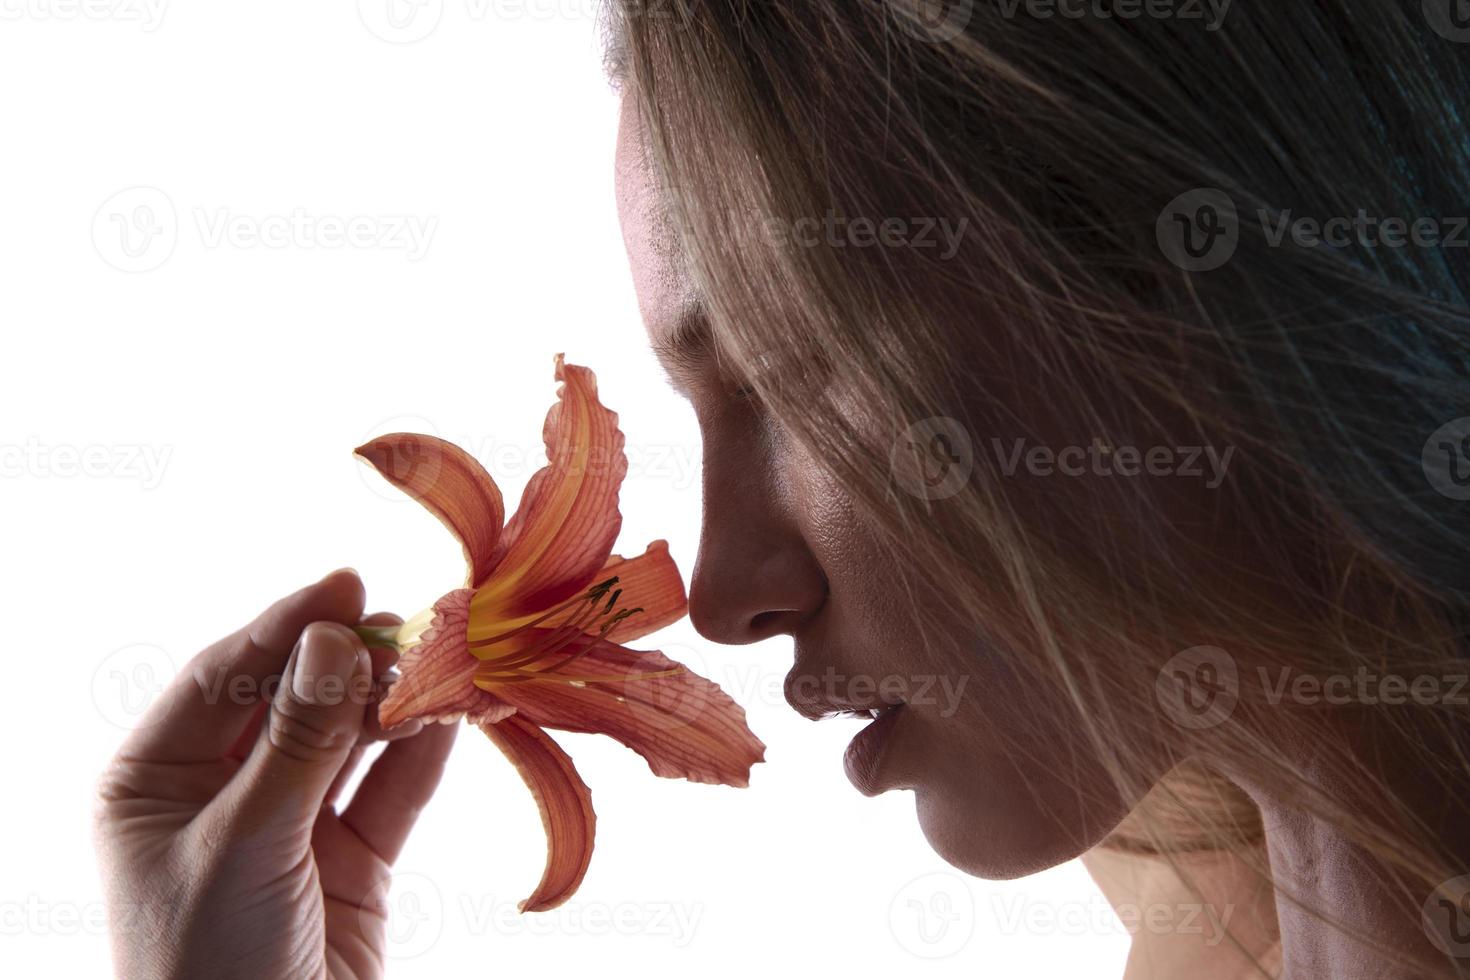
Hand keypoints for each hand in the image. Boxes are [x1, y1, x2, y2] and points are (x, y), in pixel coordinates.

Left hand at [94, 569, 457, 979]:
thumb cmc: (208, 967)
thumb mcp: (245, 843)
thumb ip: (297, 741)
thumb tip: (336, 639)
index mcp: (154, 782)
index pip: (220, 678)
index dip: (284, 627)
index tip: (346, 583)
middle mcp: (221, 793)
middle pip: (292, 700)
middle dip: (350, 663)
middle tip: (409, 625)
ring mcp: (292, 824)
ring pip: (348, 739)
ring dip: (395, 703)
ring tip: (442, 663)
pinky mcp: (353, 860)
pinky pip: (391, 790)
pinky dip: (423, 754)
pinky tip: (452, 713)